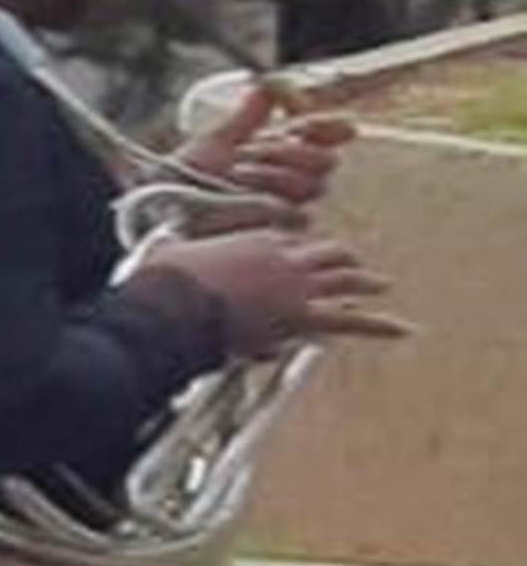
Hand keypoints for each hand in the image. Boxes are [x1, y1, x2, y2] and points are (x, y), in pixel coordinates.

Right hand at [145, 226, 400, 359]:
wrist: (173, 304)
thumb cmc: (164, 279)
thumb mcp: (167, 248)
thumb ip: (175, 244)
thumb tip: (162, 243)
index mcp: (255, 237)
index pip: (290, 237)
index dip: (296, 248)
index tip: (296, 255)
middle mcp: (284, 255)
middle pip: (326, 251)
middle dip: (343, 257)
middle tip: (353, 264)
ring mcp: (297, 284)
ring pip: (345, 277)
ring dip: (366, 281)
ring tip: (381, 284)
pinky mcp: (301, 315)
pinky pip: (351, 319)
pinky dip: (380, 324)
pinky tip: (404, 328)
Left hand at [180, 78, 354, 214]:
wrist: (166, 211)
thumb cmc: (186, 180)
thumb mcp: (214, 142)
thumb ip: (245, 117)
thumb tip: (265, 85)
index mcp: (277, 152)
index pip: (321, 136)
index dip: (329, 128)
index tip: (340, 126)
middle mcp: (289, 179)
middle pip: (324, 161)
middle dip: (288, 152)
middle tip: (248, 152)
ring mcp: (288, 207)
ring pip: (311, 185)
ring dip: (271, 173)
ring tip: (235, 172)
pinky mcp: (281, 234)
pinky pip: (295, 214)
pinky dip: (266, 201)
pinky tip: (241, 197)